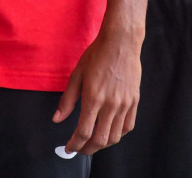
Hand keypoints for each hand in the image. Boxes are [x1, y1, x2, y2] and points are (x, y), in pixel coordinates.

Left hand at [54, 26, 141, 153]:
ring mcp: (124, 104)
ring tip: (93, 142)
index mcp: (93, 98)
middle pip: (100, 140)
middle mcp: (110, 104)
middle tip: (79, 149)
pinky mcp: (134, 101)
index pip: (84, 132)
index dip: (75, 144)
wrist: (121, 42)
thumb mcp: (77, 74)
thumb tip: (57, 119)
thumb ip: (67, 100)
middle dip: (87, 149)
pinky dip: (118, 134)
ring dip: (102, 144)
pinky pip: (128, 126)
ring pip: (114, 136)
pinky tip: (110, 132)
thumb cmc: (96, 55)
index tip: (69, 148)